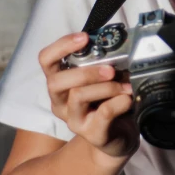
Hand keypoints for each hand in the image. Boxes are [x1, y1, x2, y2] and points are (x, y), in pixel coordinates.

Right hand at [38, 32, 139, 158]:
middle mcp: (60, 101)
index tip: (84, 37)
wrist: (119, 136)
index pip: (46, 60)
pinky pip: (102, 114)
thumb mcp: (102, 78)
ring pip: (78, 96)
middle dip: (85, 72)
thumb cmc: (109, 100)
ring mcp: (73, 119)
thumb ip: (102, 62)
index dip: (61, 46)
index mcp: (60, 82)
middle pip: (56, 82)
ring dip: (106, 87)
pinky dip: (118, 102)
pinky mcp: (92, 134)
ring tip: (126, 86)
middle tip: (110, 69)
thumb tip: (115, 41)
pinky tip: (128, 99)